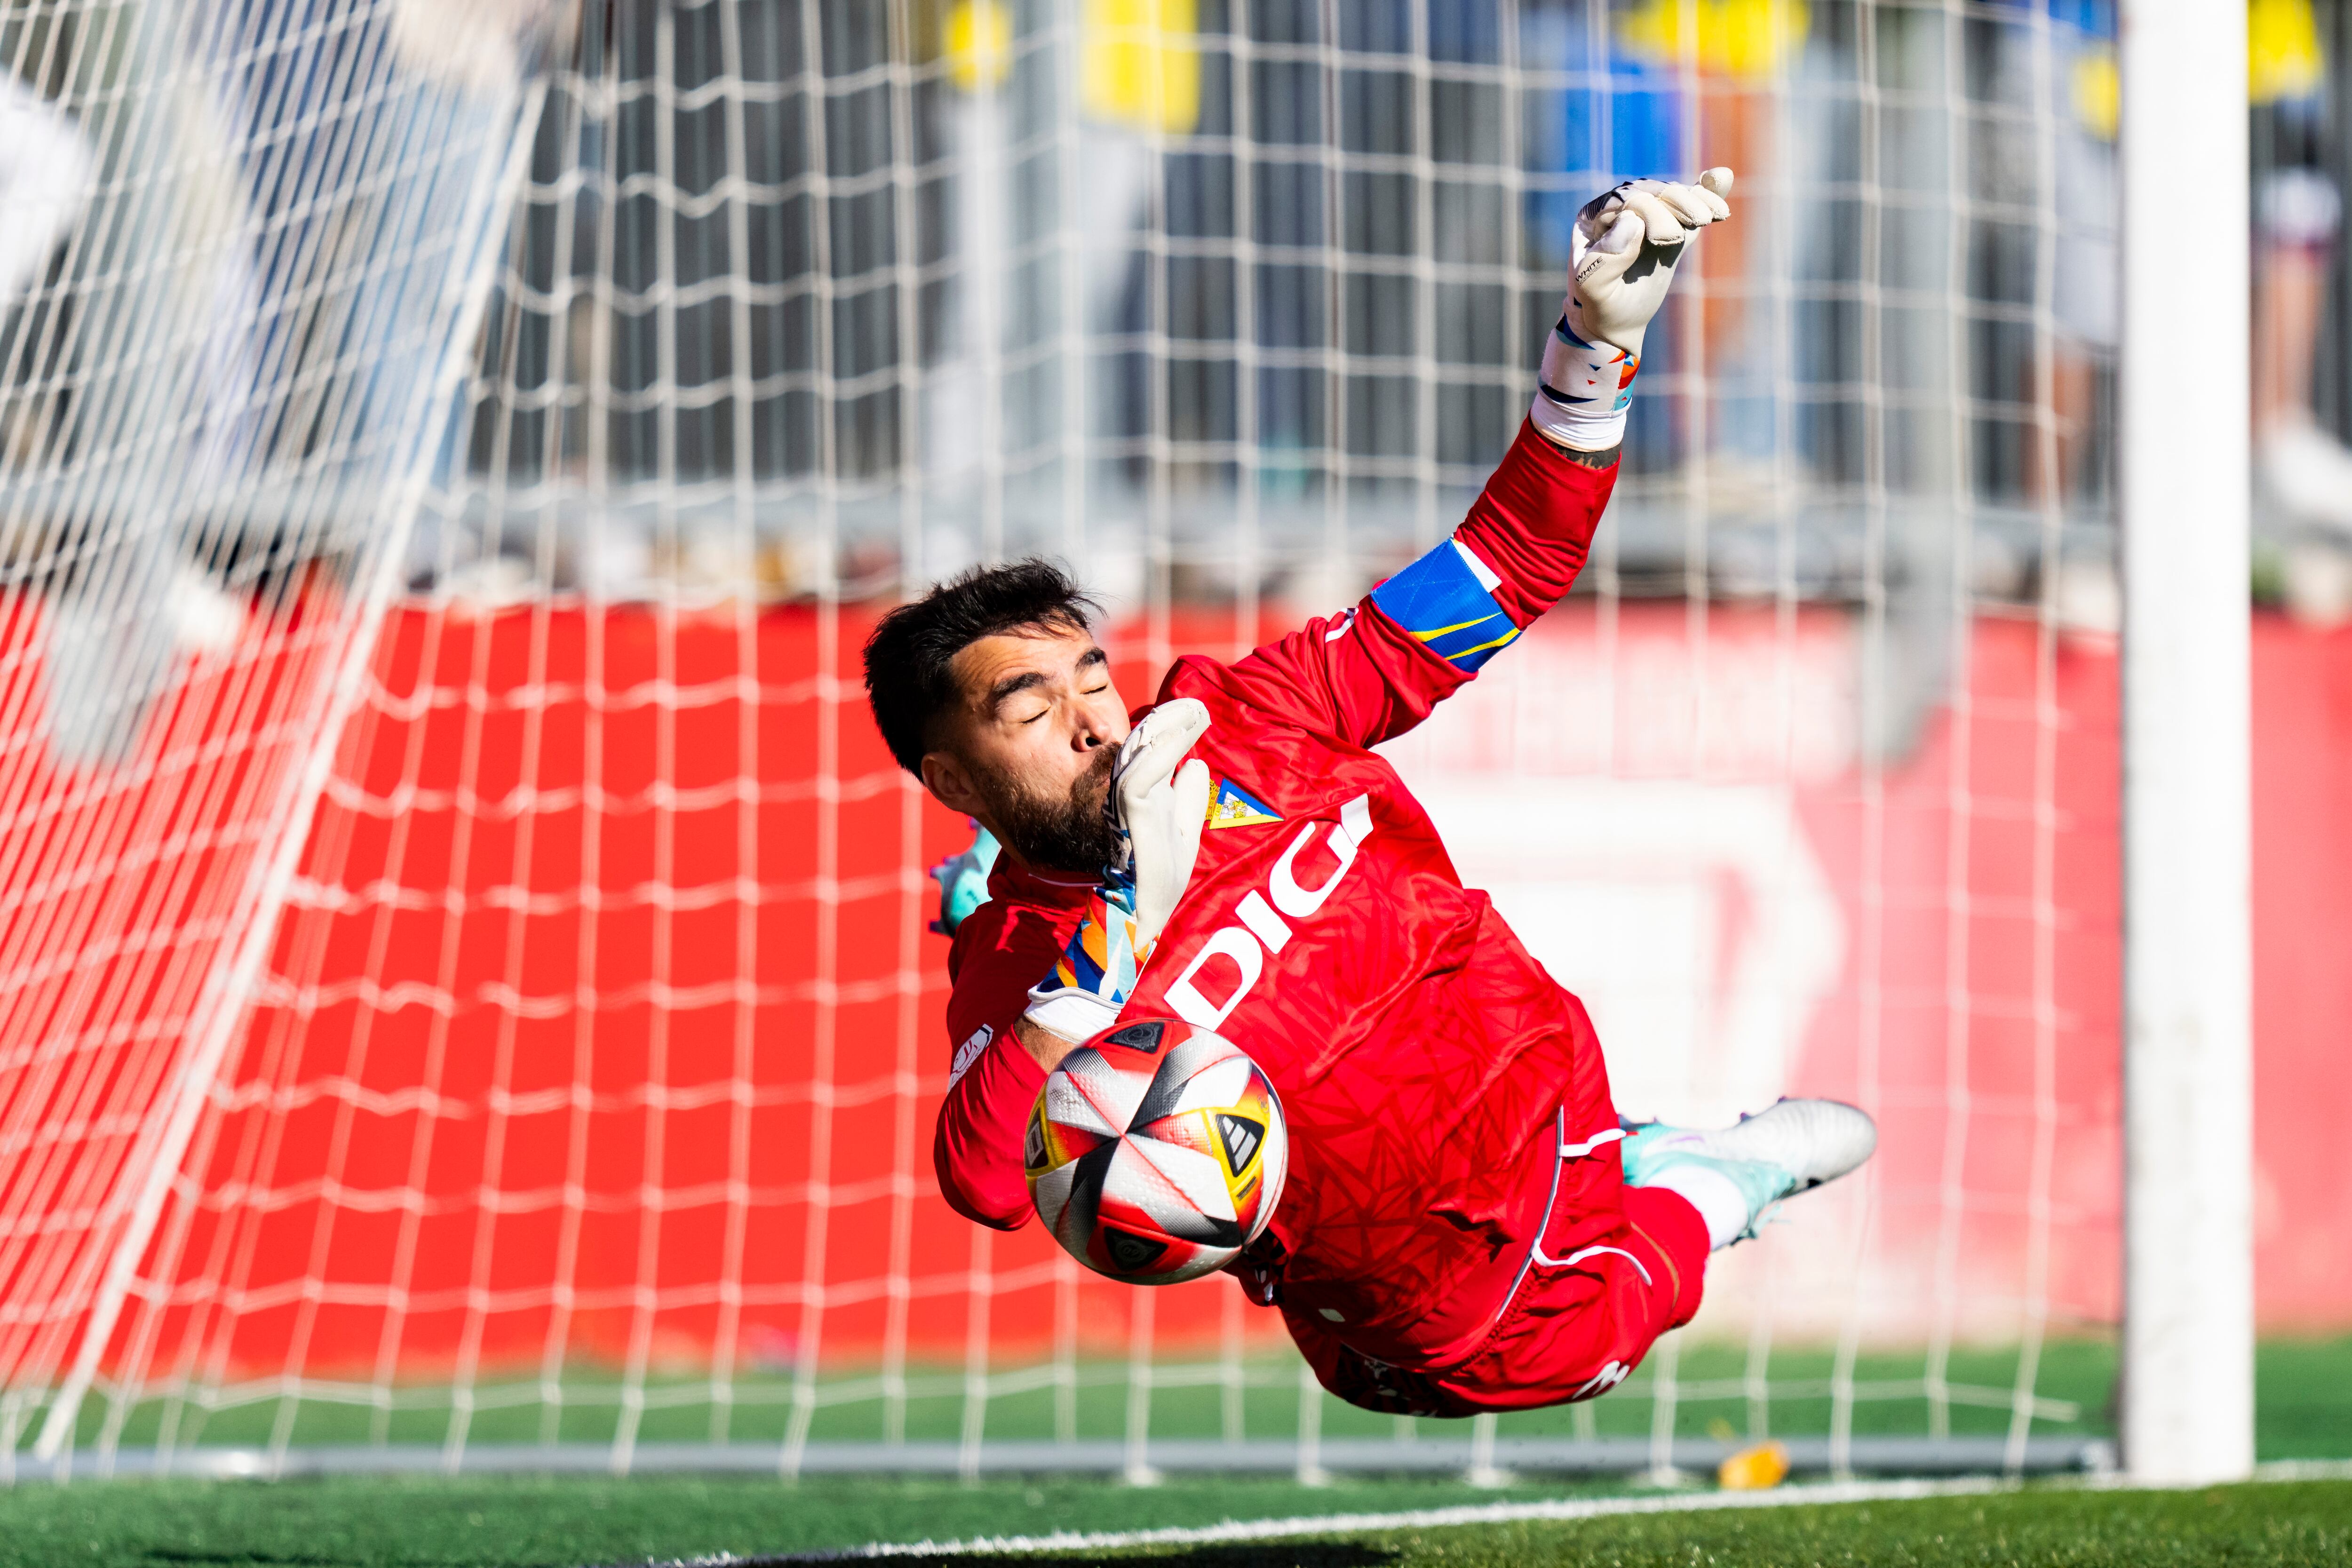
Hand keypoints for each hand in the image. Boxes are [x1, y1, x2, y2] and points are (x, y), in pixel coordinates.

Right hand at [1108, 698, 1212, 950]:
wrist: (1148, 911)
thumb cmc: (1162, 875)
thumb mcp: (1186, 827)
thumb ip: (1189, 796)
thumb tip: (1195, 762)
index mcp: (1145, 792)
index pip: (1152, 746)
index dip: (1173, 725)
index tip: (1199, 712)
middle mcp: (1133, 791)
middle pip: (1144, 740)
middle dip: (1171, 717)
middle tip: (1198, 706)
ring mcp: (1128, 802)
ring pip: (1139, 751)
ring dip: (1167, 727)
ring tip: (1194, 713)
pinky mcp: (1130, 816)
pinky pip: (1140, 777)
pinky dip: (1161, 754)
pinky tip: (1183, 740)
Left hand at [1569, 168, 1733, 358]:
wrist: (1616, 322)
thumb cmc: (1599, 305)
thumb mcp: (1592, 287)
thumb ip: (1605, 257)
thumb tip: (1633, 221)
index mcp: (1595, 216)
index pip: (1626, 198)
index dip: (1650, 210)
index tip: (1666, 240)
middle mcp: (1621, 209)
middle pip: (1654, 191)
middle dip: (1678, 203)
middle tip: (1697, 224)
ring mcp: (1648, 216)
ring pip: (1674, 195)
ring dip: (1696, 200)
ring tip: (1712, 216)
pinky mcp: (1672, 227)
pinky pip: (1689, 205)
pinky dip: (1706, 193)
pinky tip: (1722, 178)